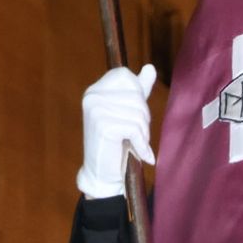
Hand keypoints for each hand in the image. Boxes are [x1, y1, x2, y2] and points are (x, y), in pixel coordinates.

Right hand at [77, 64, 157, 199]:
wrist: (103, 175)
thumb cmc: (117, 144)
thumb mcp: (128, 112)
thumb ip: (138, 90)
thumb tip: (150, 67)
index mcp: (95, 90)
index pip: (124, 75)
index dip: (137, 93)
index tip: (134, 114)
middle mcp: (92, 97)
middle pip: (136, 95)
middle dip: (143, 117)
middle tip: (135, 135)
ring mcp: (95, 110)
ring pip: (138, 113)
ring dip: (143, 133)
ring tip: (135, 144)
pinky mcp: (103, 126)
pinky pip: (135, 128)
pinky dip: (141, 144)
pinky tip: (138, 153)